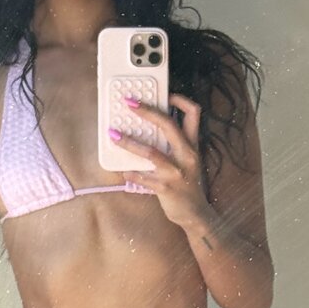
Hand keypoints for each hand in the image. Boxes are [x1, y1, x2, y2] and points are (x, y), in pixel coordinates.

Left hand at [110, 93, 210, 227]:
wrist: (196, 214)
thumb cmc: (187, 184)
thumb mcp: (187, 160)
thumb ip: (175, 144)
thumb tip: (150, 126)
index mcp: (193, 145)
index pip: (193, 113)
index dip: (179, 99)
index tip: (164, 92)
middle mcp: (187, 155)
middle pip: (168, 125)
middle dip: (147, 111)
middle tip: (128, 103)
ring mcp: (177, 172)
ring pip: (151, 152)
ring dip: (129, 142)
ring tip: (113, 135)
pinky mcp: (166, 188)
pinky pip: (143, 178)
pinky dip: (131, 173)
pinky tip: (122, 170)